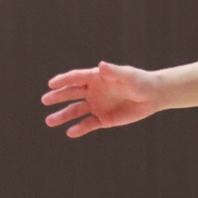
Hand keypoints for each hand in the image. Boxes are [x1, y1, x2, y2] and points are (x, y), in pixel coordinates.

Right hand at [41, 62, 163, 137]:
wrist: (152, 96)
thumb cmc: (140, 81)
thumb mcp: (127, 76)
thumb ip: (113, 72)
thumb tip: (101, 65)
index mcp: (96, 77)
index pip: (76, 78)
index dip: (64, 80)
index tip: (51, 84)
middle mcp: (93, 91)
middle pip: (71, 93)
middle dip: (58, 97)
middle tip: (45, 100)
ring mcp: (96, 105)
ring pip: (76, 111)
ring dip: (63, 115)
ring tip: (49, 121)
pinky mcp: (103, 119)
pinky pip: (88, 124)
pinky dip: (79, 128)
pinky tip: (70, 132)